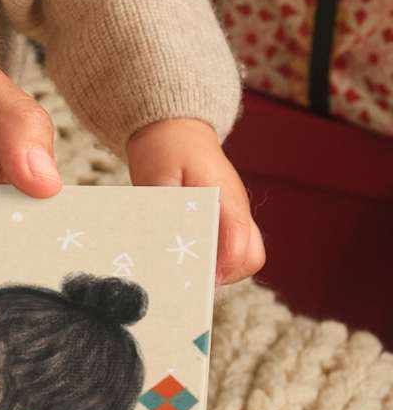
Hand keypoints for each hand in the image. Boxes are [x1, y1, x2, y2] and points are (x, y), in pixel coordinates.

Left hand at [125, 117, 263, 286]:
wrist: (174, 129)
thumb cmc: (166, 149)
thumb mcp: (158, 176)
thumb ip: (166, 209)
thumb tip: (168, 243)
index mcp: (227, 198)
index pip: (241, 242)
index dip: (223, 266)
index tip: (200, 280)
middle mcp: (237, 212)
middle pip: (251, 258)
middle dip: (224, 274)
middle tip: (189, 277)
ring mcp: (233, 218)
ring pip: (242, 258)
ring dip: (217, 269)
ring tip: (182, 270)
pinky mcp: (223, 222)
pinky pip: (226, 249)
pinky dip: (209, 260)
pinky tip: (181, 258)